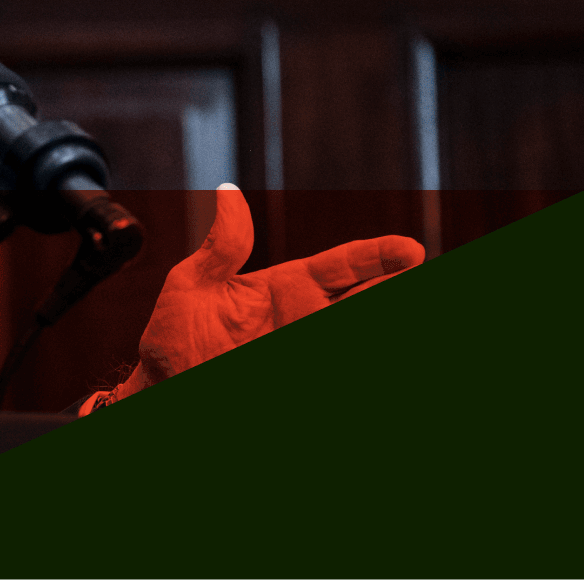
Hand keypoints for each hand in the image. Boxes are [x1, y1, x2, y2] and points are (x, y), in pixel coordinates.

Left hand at [109, 184, 422, 402]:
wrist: (162, 388)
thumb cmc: (175, 337)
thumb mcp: (192, 286)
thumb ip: (222, 247)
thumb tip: (229, 194)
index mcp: (287, 288)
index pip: (341, 267)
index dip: (376, 258)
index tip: (411, 251)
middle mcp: (306, 318)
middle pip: (365, 299)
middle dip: (394, 289)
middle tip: (421, 274)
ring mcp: (304, 345)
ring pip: (354, 325)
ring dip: (380, 309)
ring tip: (402, 297)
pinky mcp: (302, 373)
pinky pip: (339, 360)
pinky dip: (355, 347)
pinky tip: (357, 329)